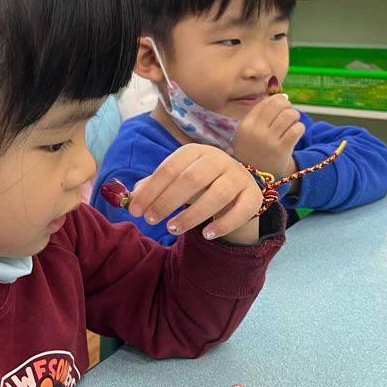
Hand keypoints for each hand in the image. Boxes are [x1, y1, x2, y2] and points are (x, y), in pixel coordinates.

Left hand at [126, 144, 263, 243]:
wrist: (235, 186)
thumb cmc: (198, 183)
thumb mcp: (175, 180)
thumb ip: (154, 186)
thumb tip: (133, 197)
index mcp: (195, 152)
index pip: (170, 168)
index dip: (151, 190)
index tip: (135, 210)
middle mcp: (218, 159)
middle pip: (192, 179)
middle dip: (167, 202)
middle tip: (151, 220)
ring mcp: (238, 177)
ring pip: (217, 195)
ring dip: (192, 215)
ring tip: (173, 229)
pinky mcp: (253, 196)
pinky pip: (241, 211)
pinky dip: (224, 224)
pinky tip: (206, 235)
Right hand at [230, 95, 304, 178]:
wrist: (255, 178)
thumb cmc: (252, 152)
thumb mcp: (246, 134)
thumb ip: (259, 116)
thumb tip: (280, 95)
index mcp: (245, 125)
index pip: (265, 103)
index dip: (276, 99)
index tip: (281, 104)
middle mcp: (256, 131)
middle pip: (278, 105)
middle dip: (287, 105)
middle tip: (288, 112)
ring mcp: (269, 140)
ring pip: (289, 115)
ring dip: (294, 116)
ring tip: (292, 123)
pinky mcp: (282, 149)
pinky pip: (297, 129)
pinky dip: (299, 128)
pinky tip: (295, 133)